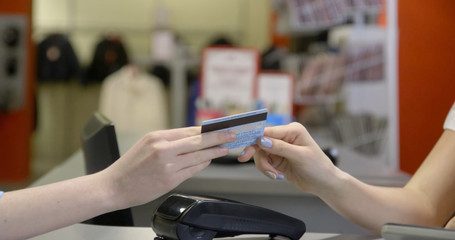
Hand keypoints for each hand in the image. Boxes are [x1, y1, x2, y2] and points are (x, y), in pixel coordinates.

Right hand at [103, 126, 235, 207]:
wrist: (114, 186)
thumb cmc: (130, 166)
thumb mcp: (147, 144)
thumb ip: (169, 141)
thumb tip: (193, 137)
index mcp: (157, 137)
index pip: (189, 130)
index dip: (208, 129)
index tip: (221, 126)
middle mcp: (163, 149)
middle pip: (198, 141)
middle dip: (218, 137)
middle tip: (232, 134)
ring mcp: (168, 165)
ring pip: (198, 156)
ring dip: (214, 151)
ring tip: (225, 148)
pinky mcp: (170, 180)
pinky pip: (192, 170)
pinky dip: (203, 164)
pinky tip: (209, 160)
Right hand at [238, 122, 336, 193]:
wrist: (324, 184)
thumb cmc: (318, 168)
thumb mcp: (300, 156)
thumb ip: (280, 147)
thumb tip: (262, 140)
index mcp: (292, 130)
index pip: (268, 131)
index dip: (254, 138)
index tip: (245, 146)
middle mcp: (285, 137)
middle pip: (260, 142)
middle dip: (256, 153)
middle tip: (244, 158)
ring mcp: (280, 148)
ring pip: (261, 153)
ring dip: (264, 165)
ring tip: (274, 175)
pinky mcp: (278, 159)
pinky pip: (264, 162)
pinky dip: (267, 170)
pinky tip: (276, 176)